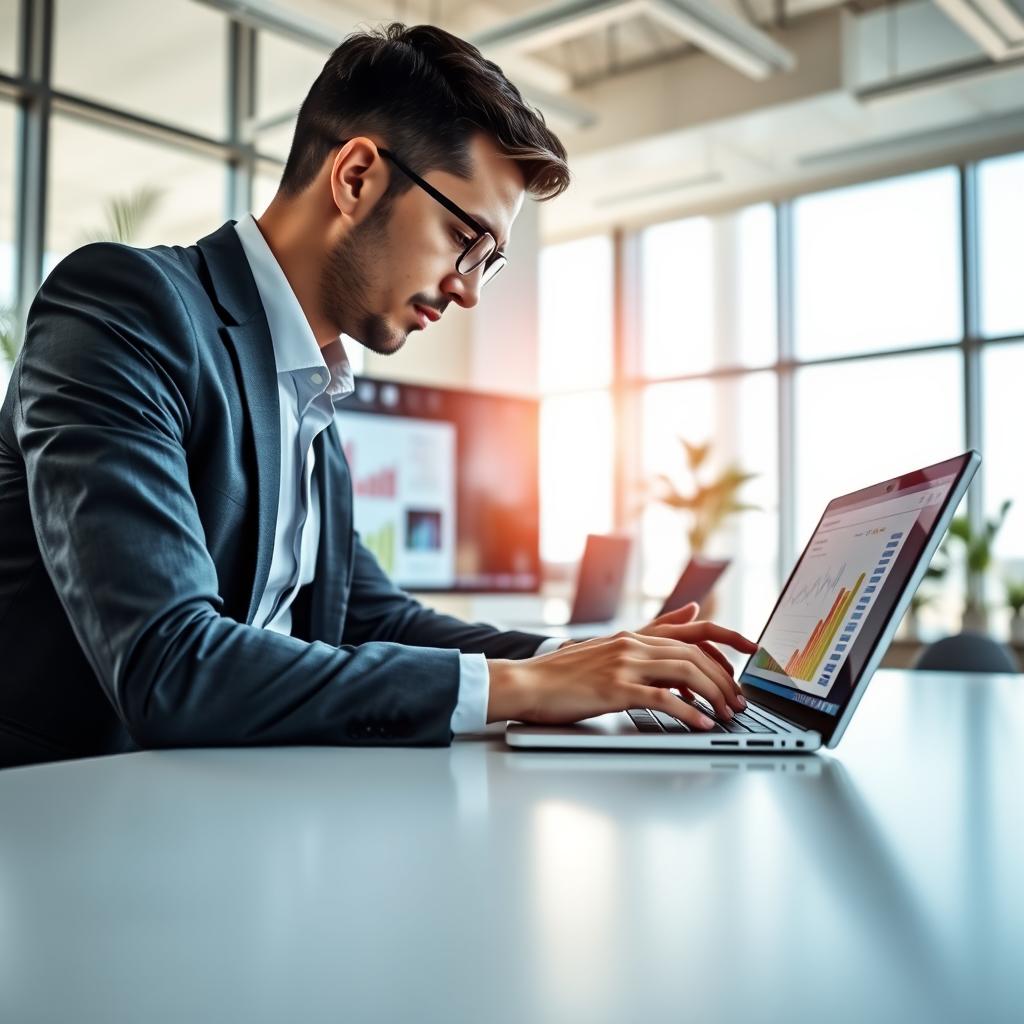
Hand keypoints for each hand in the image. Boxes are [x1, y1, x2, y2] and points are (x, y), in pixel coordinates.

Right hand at [487, 605, 757, 728]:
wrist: (527, 682)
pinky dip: (687, 713)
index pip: (696, 630)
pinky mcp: (614, 689)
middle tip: (740, 702)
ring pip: (685, 673)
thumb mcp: (611, 646)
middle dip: (726, 680)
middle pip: (696, 655)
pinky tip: (700, 724)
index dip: (731, 639)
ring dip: (714, 696)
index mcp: (635, 635)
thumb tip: (692, 611)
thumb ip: (652, 632)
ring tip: (728, 715)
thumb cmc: (566, 673)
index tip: (756, 652)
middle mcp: (633, 644)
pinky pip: (662, 699)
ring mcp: (624, 665)